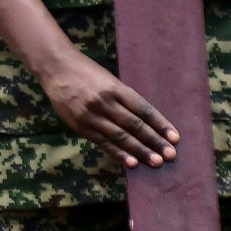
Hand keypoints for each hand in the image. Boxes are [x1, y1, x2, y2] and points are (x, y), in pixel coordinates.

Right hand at [38, 49, 179, 169]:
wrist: (55, 68)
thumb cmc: (85, 72)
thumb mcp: (107, 79)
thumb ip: (122, 98)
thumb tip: (144, 121)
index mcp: (115, 87)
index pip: (143, 109)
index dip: (160, 124)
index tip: (175, 137)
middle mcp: (105, 101)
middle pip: (135, 125)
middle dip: (154, 141)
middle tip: (170, 155)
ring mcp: (92, 115)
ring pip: (121, 136)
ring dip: (140, 151)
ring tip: (156, 162)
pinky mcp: (81, 126)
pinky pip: (104, 142)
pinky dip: (119, 154)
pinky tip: (132, 163)